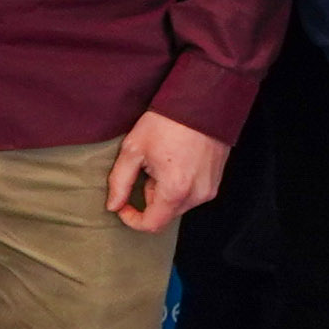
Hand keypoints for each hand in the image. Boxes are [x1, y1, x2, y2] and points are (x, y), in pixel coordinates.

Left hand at [106, 106, 231, 234]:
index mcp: (175, 190)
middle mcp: (196, 195)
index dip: (132, 219)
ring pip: (178, 205)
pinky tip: (175, 161)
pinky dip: (179, 185)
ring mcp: (209, 189)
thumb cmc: (166, 123)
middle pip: (165, 214)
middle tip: (145, 168)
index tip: (123, 205)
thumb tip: (113, 206)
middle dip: (149, 198)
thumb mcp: (133, 149)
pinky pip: (191, 194)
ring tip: (162, 161)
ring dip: (164, 191)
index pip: (152, 224)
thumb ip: (120, 182)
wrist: (201, 103)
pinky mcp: (215, 182)